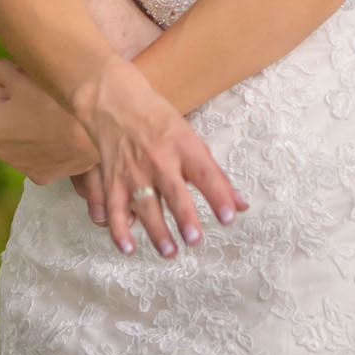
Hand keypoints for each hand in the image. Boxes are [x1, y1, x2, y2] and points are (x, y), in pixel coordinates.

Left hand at [0, 60, 97, 184]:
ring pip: (25, 137)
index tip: (35, 86)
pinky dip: (48, 146)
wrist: (94, 130)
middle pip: (11, 117)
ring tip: (57, 118)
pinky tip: (61, 136)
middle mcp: (0, 151)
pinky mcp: (42, 176)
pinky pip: (41, 155)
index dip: (18, 83)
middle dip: (24, 107)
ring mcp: (22, 167)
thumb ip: (1, 70)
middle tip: (47, 101)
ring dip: (35, 126)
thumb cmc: (55, 100)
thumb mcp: (23, 75)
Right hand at [74, 57, 246, 258]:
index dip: (218, 195)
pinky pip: (115, 208)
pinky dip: (119, 230)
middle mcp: (159, 160)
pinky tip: (127, 247)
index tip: (229, 217)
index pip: (205, 173)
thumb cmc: (160, 121)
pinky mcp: (113, 180)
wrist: (114, 103)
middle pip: (173, 191)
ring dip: (156, 231)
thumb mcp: (191, 140)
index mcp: (184, 146)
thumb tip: (241, 204)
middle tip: (195, 240)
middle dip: (184, 216)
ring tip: (169, 252)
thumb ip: (215, 175)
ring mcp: (133, 171)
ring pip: (145, 205)